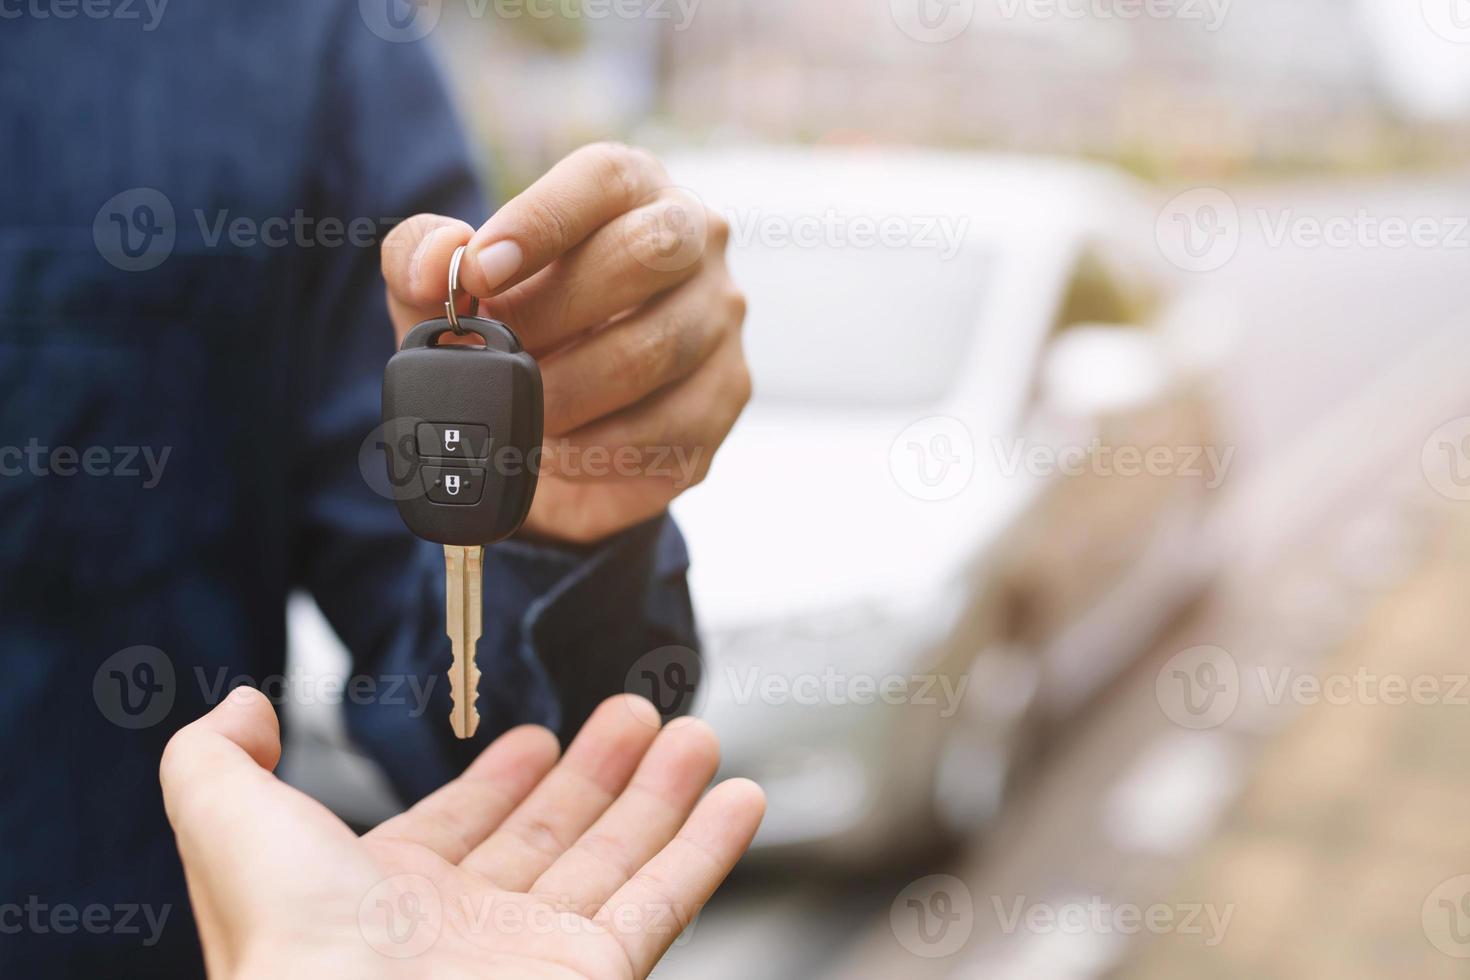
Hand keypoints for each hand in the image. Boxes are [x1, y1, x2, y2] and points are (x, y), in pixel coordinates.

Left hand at [160, 689, 763, 978]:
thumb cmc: (289, 949)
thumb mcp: (231, 825)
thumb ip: (218, 758)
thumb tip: (247, 706)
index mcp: (385, 898)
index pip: (459, 826)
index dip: (501, 781)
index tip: (537, 737)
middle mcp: (466, 930)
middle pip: (550, 835)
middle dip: (595, 772)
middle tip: (637, 715)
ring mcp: (536, 957)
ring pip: (615, 860)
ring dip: (660, 795)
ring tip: (692, 734)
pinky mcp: (597, 975)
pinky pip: (665, 902)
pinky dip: (708, 850)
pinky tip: (738, 799)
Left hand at [380, 143, 750, 544]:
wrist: (555, 430)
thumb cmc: (510, 332)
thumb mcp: (444, 293)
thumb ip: (422, 259)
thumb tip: (437, 261)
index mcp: (630, 188)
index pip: (604, 177)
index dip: (541, 220)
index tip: (479, 271)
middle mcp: (696, 240)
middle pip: (651, 252)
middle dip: (558, 310)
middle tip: (503, 352)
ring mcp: (719, 318)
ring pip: (657, 348)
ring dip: (570, 391)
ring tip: (523, 411)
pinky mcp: (726, 393)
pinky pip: (669, 424)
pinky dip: (599, 446)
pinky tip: (561, 450)